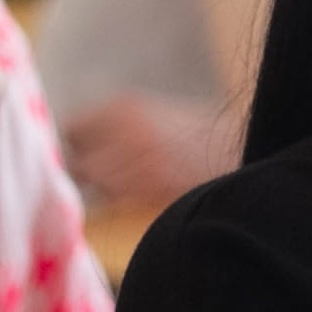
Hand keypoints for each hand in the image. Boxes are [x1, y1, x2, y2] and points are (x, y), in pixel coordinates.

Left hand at [63, 94, 234, 208]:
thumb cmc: (200, 134)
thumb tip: (84, 149)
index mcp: (124, 107)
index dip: (80, 146)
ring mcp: (134, 161)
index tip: (90, 155)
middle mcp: (122, 131)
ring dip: (103, 191)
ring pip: (93, 185)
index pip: (72, 129)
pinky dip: (119, 204)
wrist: (239, 147)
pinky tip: (138, 198)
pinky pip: (114, 203)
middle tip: (103, 179)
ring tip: (127, 189)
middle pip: (77, 161)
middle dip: (87, 172)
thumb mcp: (156, 115)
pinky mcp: (148, 189)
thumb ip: (119, 127)